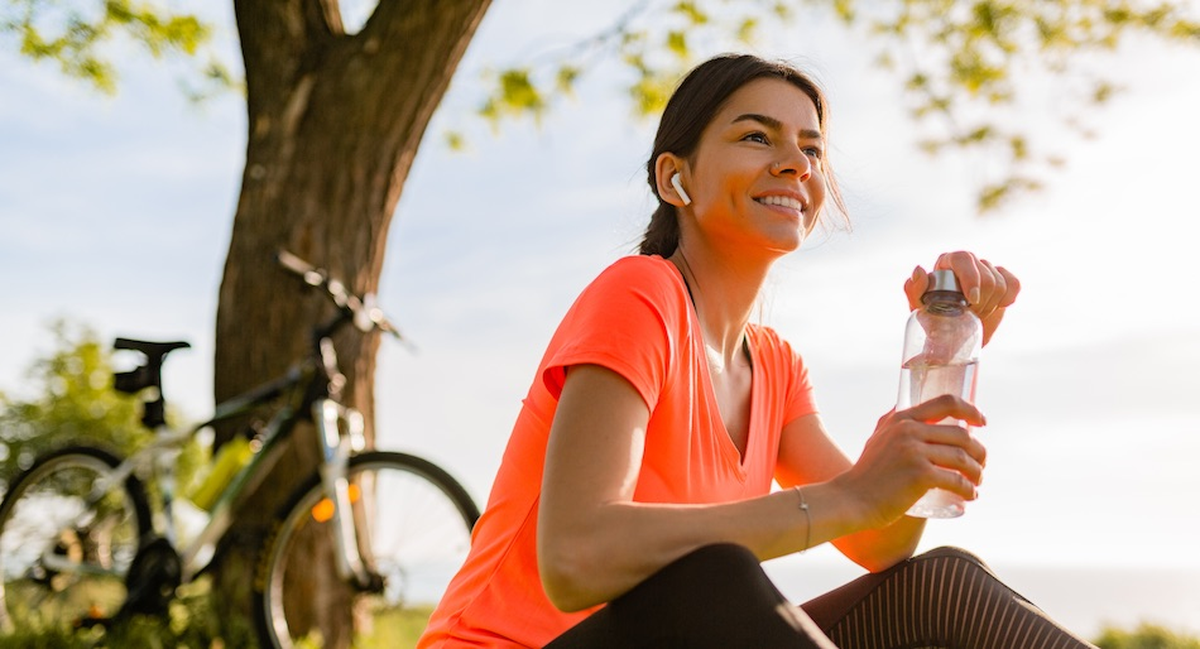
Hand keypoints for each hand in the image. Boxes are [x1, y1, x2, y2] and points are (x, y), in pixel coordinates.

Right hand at [840, 395, 987, 527]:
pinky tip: (970, 496)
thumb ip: (893, 423)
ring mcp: (914, 452)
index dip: (970, 409)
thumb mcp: (878, 438)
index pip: (946, 402)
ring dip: (977, 472)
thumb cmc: (867, 474)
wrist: (851, 499)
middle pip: (961, 435)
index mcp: (902, 419)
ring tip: (976, 483)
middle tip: (980, 465)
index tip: (982, 422)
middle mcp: (909, 430)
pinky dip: (968, 490)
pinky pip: (956, 480)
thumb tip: (907, 409)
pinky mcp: (920, 475)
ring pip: (962, 458)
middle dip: (979, 451)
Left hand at [904, 251, 1019, 345]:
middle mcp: (967, 262)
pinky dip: (1009, 298)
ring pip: (1000, 283)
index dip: (970, 277)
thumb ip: (913, 290)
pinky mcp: (1003, 280)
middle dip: (981, 300)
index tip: (971, 300)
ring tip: (977, 314)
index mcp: (946, 263)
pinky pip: (1014, 284)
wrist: (954, 336)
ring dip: (991, 305)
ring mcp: (986, 270)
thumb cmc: (932, 319)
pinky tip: (999, 306)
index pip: (963, 258)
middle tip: (970, 315)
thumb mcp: (918, 308)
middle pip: (986, 273)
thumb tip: (919, 270)